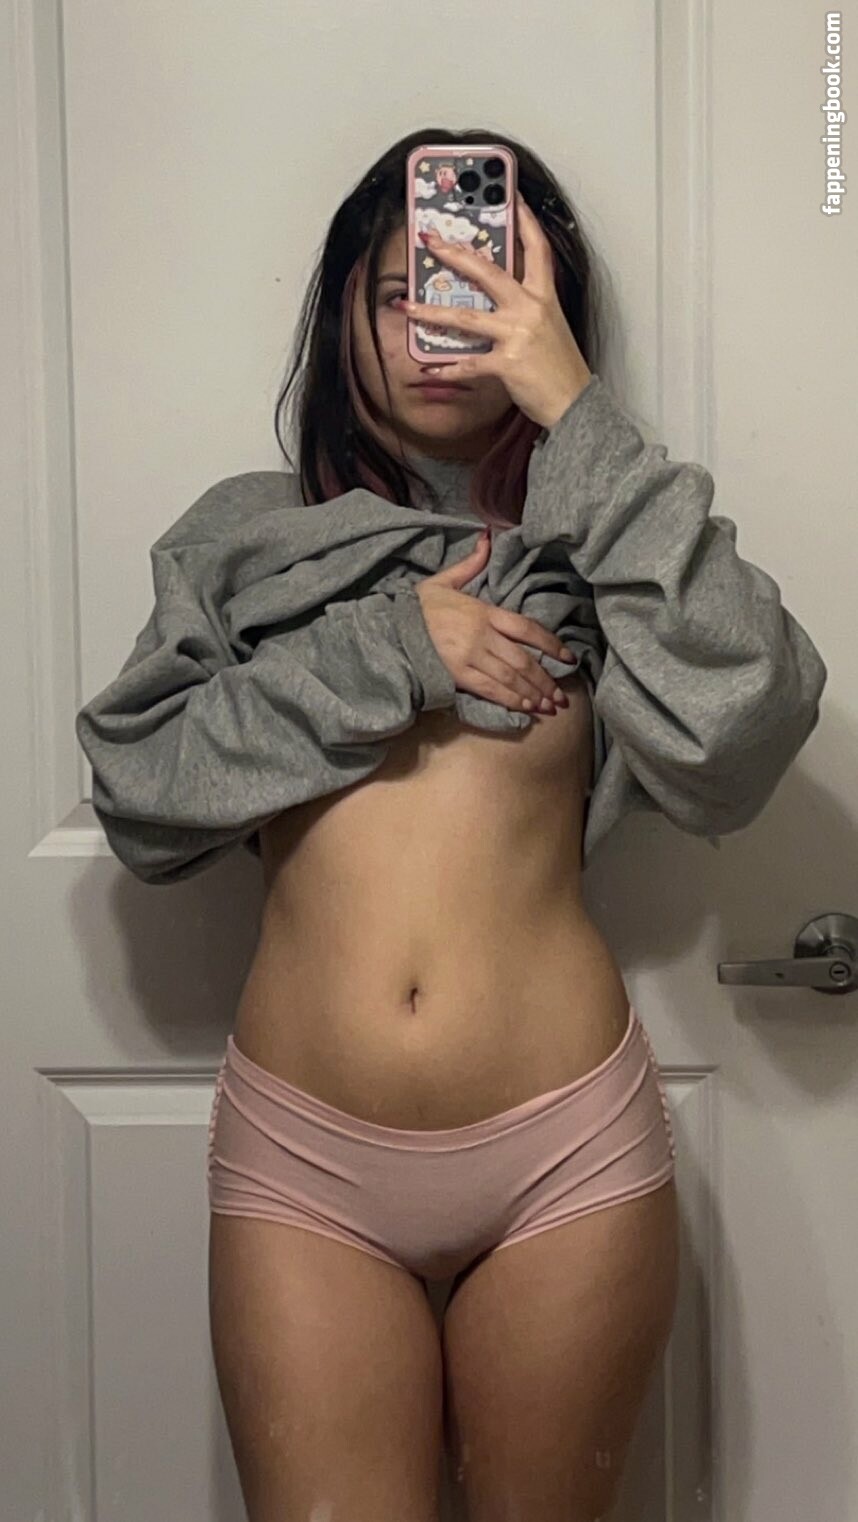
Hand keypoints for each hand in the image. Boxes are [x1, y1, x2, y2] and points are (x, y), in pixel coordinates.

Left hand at [404, 191, 591, 429]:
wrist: (574, 403)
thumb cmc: (560, 367)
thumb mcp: (550, 326)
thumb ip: (527, 307)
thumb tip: (496, 299)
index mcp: (544, 297)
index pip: (536, 249)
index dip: (524, 220)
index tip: (511, 196)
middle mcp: (530, 310)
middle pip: (488, 273)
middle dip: (456, 255)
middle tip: (430, 242)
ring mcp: (517, 335)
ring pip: (466, 317)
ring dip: (431, 312)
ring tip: (405, 306)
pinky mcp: (506, 363)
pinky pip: (468, 363)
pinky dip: (448, 368)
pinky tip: (430, 369)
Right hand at [417, 532, 576, 712]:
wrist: (390, 627)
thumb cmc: (419, 607)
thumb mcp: (444, 580)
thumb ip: (471, 564)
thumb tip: (488, 537)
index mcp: (484, 611)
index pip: (528, 628)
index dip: (552, 645)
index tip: (569, 659)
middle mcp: (482, 635)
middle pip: (524, 660)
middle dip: (546, 680)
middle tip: (562, 697)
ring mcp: (471, 657)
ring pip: (511, 678)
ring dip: (534, 694)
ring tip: (550, 707)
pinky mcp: (458, 675)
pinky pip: (492, 690)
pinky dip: (512, 700)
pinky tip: (526, 709)